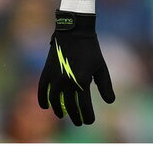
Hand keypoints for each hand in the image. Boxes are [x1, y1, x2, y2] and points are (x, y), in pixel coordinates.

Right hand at [37, 11, 114, 125]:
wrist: (74, 31)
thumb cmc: (90, 49)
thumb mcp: (101, 67)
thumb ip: (105, 85)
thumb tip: (110, 102)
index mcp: (82, 80)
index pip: (84, 105)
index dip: (87, 115)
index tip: (89, 121)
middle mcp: (67, 81)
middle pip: (69, 106)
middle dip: (75, 116)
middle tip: (79, 122)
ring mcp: (55, 77)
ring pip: (55, 101)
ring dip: (58, 111)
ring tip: (63, 115)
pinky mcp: (46, 72)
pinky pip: (41, 90)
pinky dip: (42, 100)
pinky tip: (46, 107)